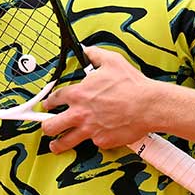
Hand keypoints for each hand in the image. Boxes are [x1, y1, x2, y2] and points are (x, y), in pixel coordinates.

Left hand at [41, 45, 159, 153]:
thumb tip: (87, 50)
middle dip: (46, 125)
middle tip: (48, 125)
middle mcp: (79, 114)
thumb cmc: (132, 85)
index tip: (48, 104)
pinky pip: (92, 143)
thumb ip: (95, 55)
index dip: (49, 102)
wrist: (148, 105)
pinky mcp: (101, 141)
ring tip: (56, 144)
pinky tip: (97, 136)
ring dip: (57, 143)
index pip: (54, 99)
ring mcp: (89, 130)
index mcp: (78, 94)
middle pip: (50, 125)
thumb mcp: (112, 61)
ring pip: (63, 142)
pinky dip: (94, 140)